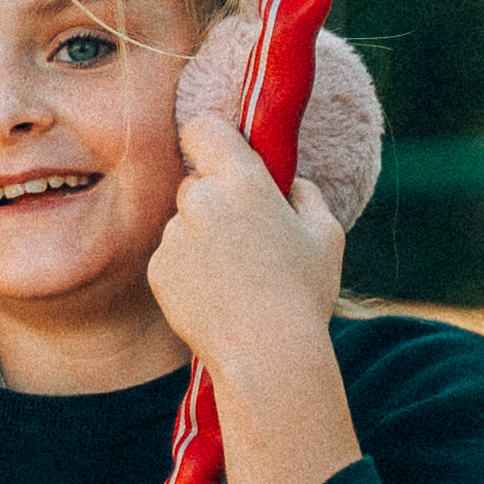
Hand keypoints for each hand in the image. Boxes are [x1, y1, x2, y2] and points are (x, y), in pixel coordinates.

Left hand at [145, 109, 342, 378]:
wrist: (265, 354)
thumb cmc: (303, 292)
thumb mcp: (326, 235)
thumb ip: (306, 196)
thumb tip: (291, 185)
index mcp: (242, 180)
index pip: (203, 128)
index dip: (211, 139)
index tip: (221, 155)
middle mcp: (199, 199)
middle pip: (195, 182)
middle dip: (214, 199)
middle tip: (245, 236)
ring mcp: (173, 236)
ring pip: (183, 223)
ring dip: (201, 238)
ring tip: (235, 278)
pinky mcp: (157, 269)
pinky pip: (172, 257)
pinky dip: (188, 270)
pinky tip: (217, 296)